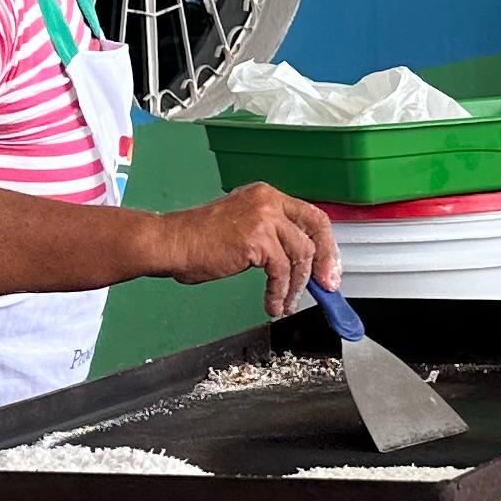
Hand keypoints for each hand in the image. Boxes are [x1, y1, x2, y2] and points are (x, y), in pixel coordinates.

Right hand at [160, 182, 336, 315]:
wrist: (171, 242)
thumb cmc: (198, 240)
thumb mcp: (243, 228)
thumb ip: (271, 237)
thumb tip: (300, 263)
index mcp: (267, 196)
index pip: (311, 216)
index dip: (325, 244)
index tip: (329, 268)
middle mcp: (268, 201)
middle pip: (315, 229)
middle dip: (324, 262)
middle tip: (326, 287)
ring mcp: (263, 218)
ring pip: (300, 255)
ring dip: (297, 287)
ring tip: (286, 304)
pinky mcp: (256, 239)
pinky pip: (281, 271)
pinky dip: (280, 292)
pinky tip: (273, 304)